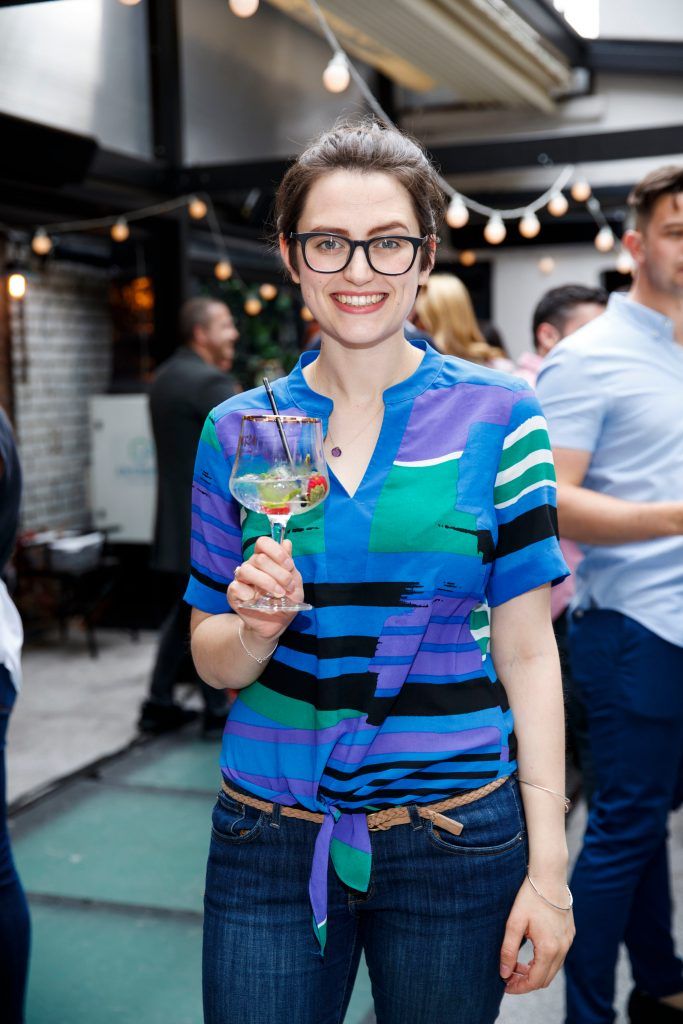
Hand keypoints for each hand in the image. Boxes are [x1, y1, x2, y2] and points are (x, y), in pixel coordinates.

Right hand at [227, 537, 303, 639]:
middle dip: (279, 573)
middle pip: (259, 558)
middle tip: (288, 587)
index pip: (263, 543)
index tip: (289, 566)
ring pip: (246, 570)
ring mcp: (242, 580)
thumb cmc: (286, 601)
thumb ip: (290, 565)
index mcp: (266, 559)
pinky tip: (255, 599)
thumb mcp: (295, 584)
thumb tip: (287, 542)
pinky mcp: (234, 594)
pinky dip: (247, 593)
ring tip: (278, 594)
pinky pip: (235, 587)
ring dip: (266, 582)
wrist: (277, 623)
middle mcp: (252, 566)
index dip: (277, 552)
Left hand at [499, 876, 574, 993]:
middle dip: (526, 981)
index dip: (519, 987)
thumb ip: (508, 950)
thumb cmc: (529, 897)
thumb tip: (504, 973)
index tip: (505, 986)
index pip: (535, 981)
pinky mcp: (569, 933)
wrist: (549, 875)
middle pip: (545, 979)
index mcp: (549, 948)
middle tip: (509, 976)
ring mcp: (568, 941)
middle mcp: (562, 948)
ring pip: (552, 968)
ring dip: (535, 971)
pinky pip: (558, 956)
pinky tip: (530, 951)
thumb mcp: (514, 923)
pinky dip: (544, 961)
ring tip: (517, 964)